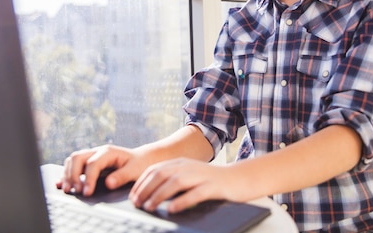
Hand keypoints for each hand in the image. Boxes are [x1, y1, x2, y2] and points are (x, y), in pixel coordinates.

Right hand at [56, 144, 147, 195]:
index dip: (88, 178)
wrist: (142, 159)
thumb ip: (122, 176)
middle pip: (77, 158)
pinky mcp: (89, 163)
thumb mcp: (135, 170)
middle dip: (73, 174)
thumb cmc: (139, 164)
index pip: (92, 163)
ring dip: (68, 174)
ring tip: (68, 189)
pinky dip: (66, 174)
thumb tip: (108, 184)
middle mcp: (97, 152)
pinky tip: (60, 183)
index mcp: (108, 152)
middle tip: (75, 190)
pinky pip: (73, 165)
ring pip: (73, 160)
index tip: (87, 193)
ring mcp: (92, 156)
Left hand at [129, 158, 245, 213]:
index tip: (132, 196)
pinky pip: (195, 193)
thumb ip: (173, 181)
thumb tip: (150, 194)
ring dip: (159, 195)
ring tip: (149, 207)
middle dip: (146, 189)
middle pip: (162, 174)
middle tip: (136, 203)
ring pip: (175, 182)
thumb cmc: (213, 182)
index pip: (155, 169)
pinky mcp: (213, 186)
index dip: (141, 182)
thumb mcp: (190, 177)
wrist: (240, 178)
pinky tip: (172, 209)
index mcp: (181, 163)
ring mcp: (201, 175)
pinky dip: (181, 201)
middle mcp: (189, 166)